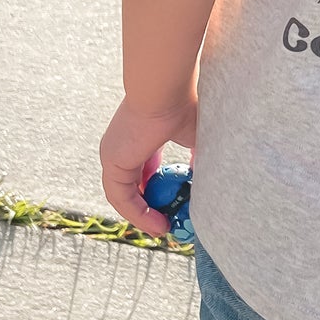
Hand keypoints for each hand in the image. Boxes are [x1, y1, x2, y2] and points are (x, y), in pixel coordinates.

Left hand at [100, 90, 196, 238]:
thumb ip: (199, 157)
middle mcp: (122, 145)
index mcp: (140, 135)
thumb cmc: (184, 105)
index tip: (174, 203)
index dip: (158, 188)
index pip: (144, 167)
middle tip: (168, 222)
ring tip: (164, 229)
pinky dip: (139, 214)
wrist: (164, 90)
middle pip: (132, 184)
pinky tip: (158, 224)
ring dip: (144, 217)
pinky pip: (121, 198)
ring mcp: (113, 154)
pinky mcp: (112, 162)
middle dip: (150, 206)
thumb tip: (208, 177)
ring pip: (124, 196)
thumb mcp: (197, 136)